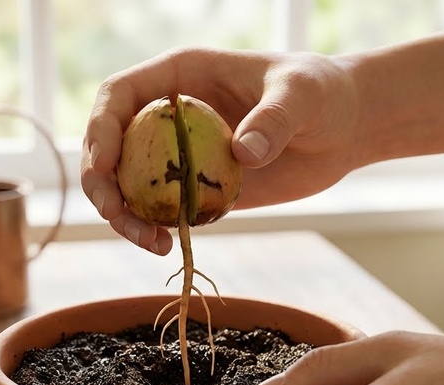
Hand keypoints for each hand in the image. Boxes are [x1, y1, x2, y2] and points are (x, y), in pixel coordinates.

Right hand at [82, 47, 362, 253]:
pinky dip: (154, 231)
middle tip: (117, 214)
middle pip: (111, 147)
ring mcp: (178, 156)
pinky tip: (167, 247)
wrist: (342, 131)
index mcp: (179, 78)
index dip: (101, 128)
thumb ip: (273, 118)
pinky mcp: (196, 190)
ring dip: (125, 217)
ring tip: (151, 242)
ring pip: (128, 186)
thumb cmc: (322, 94)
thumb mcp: (301, 95)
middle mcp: (168, 117)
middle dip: (102, 183)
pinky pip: (161, 211)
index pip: (119, 96)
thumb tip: (242, 153)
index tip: (105, 164)